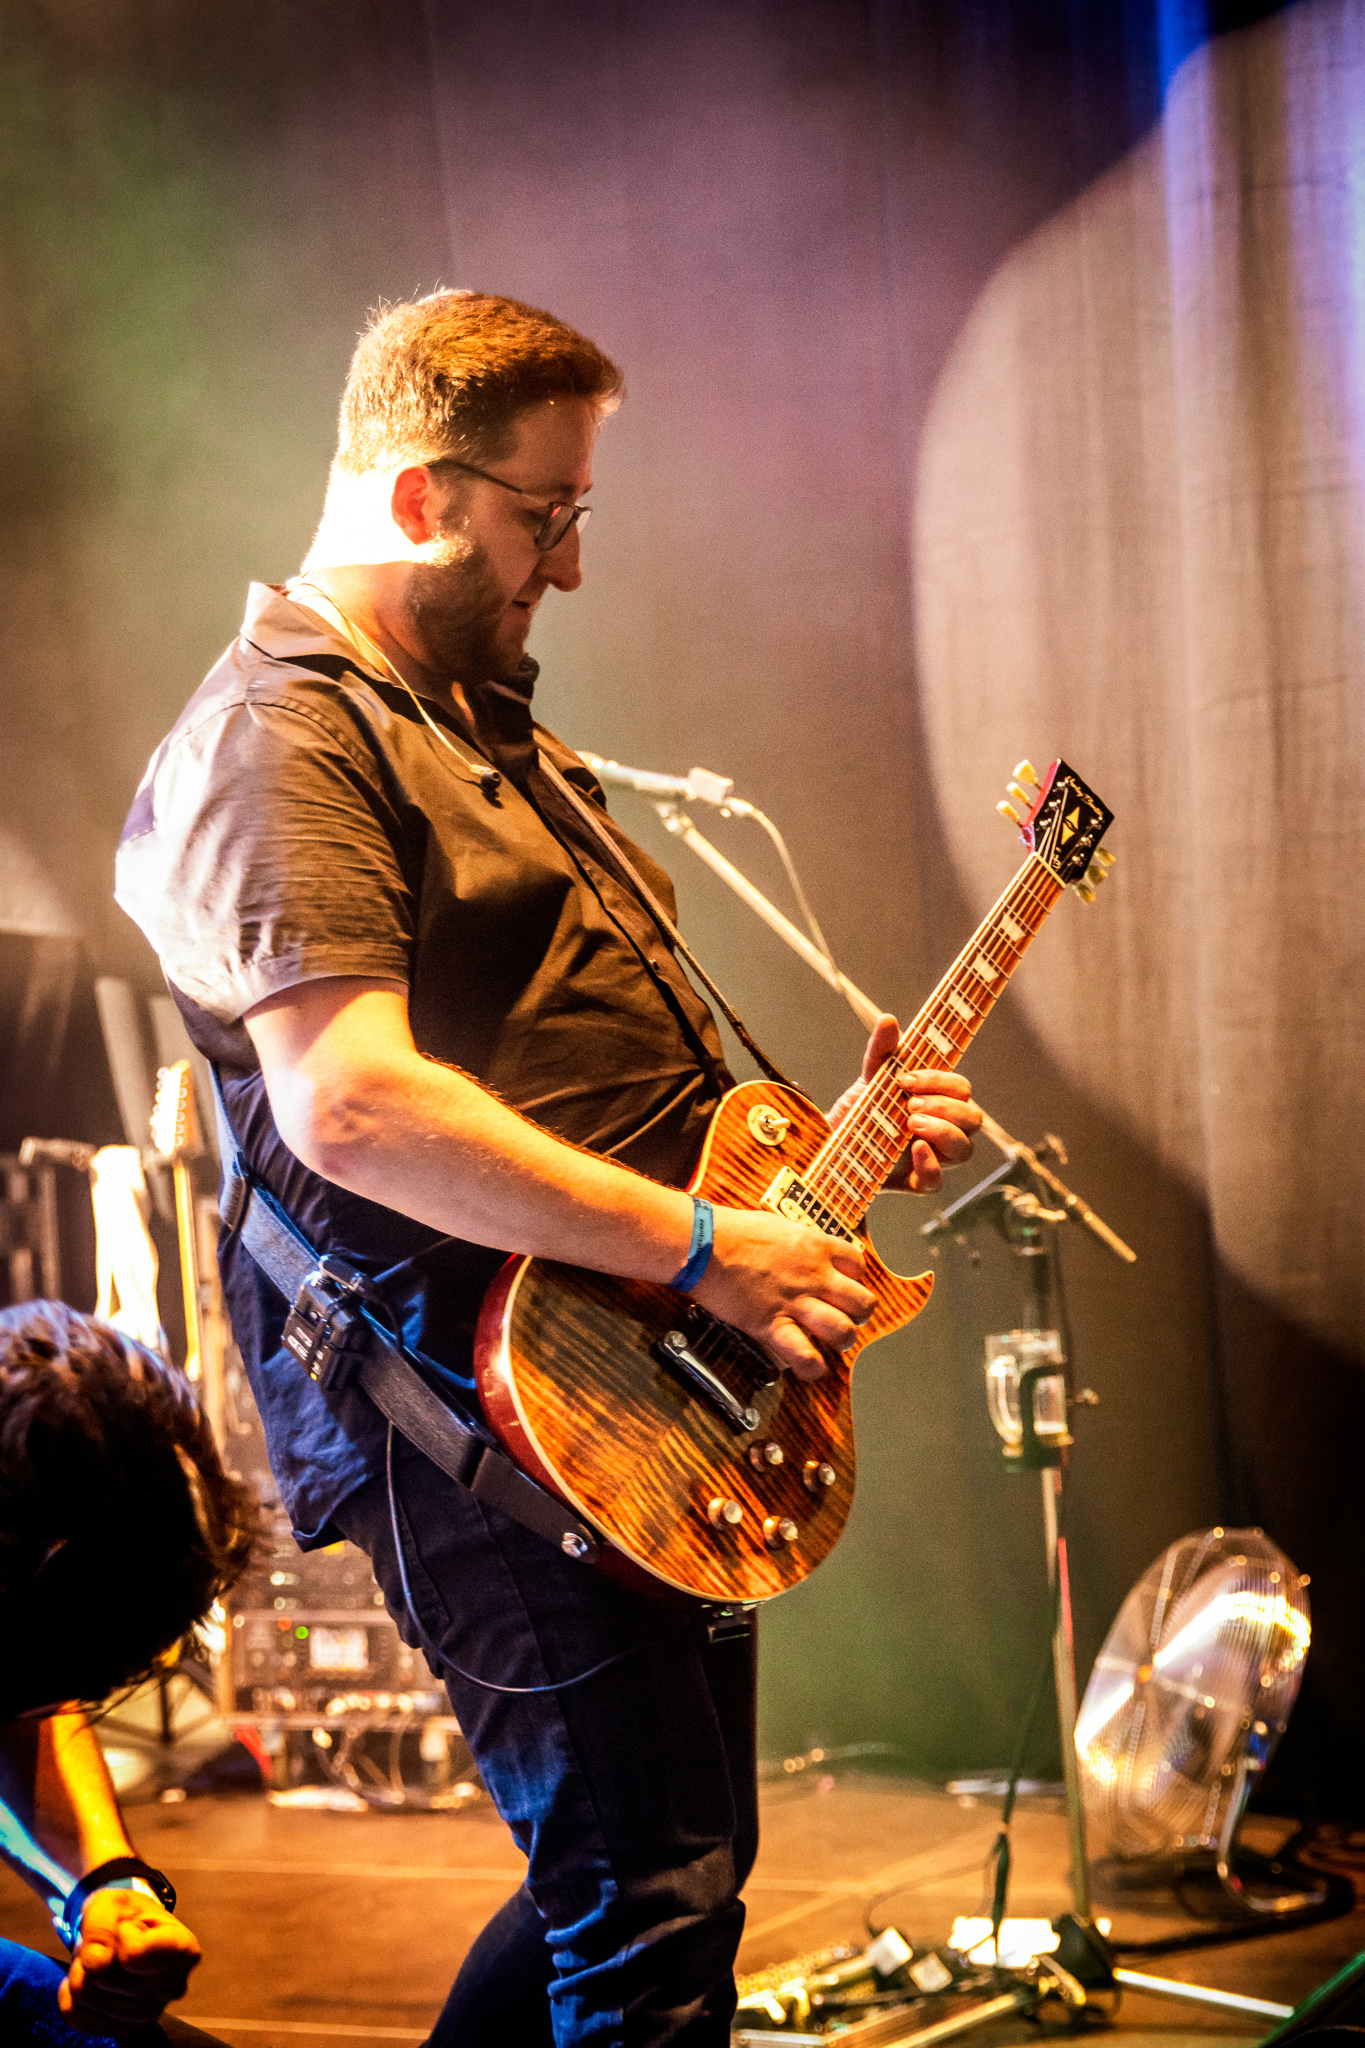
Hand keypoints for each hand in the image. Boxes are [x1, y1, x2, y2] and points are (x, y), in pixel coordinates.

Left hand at [58, 1887, 200, 2035]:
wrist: (126, 1934)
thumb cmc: (127, 1915)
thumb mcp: (114, 1901)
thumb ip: (102, 1923)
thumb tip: (96, 1963)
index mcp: (183, 1950)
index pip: (133, 1954)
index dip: (120, 1933)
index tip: (130, 1925)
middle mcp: (172, 1987)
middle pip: (105, 1976)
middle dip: (92, 1953)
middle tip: (106, 1942)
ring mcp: (148, 2013)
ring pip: (87, 1996)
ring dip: (80, 1971)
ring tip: (99, 1959)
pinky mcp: (122, 2029)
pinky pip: (75, 2015)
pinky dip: (70, 1993)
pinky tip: (88, 1978)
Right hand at [690, 1206, 874, 1379]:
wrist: (703, 1243)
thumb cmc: (731, 1231)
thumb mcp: (776, 1226)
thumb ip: (795, 1243)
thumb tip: (797, 1251)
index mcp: (815, 1246)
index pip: (857, 1264)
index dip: (854, 1278)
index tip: (842, 1285)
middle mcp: (813, 1275)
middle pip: (862, 1302)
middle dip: (859, 1314)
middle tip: (846, 1317)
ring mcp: (796, 1302)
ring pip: (843, 1331)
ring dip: (841, 1340)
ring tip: (832, 1342)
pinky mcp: (772, 1324)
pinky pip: (803, 1354)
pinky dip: (812, 1367)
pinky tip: (811, 1368)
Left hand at [829, 1014, 981, 1193]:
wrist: (827, 1144)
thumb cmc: (859, 1111)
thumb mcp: (868, 1079)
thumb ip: (881, 1052)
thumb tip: (889, 1020)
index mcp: (936, 1102)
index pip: (960, 1088)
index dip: (941, 1081)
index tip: (907, 1078)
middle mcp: (941, 1131)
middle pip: (972, 1119)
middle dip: (945, 1108)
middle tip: (909, 1105)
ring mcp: (930, 1158)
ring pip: (964, 1150)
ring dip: (943, 1133)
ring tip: (910, 1123)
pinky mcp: (912, 1183)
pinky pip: (936, 1183)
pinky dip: (929, 1166)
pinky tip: (913, 1150)